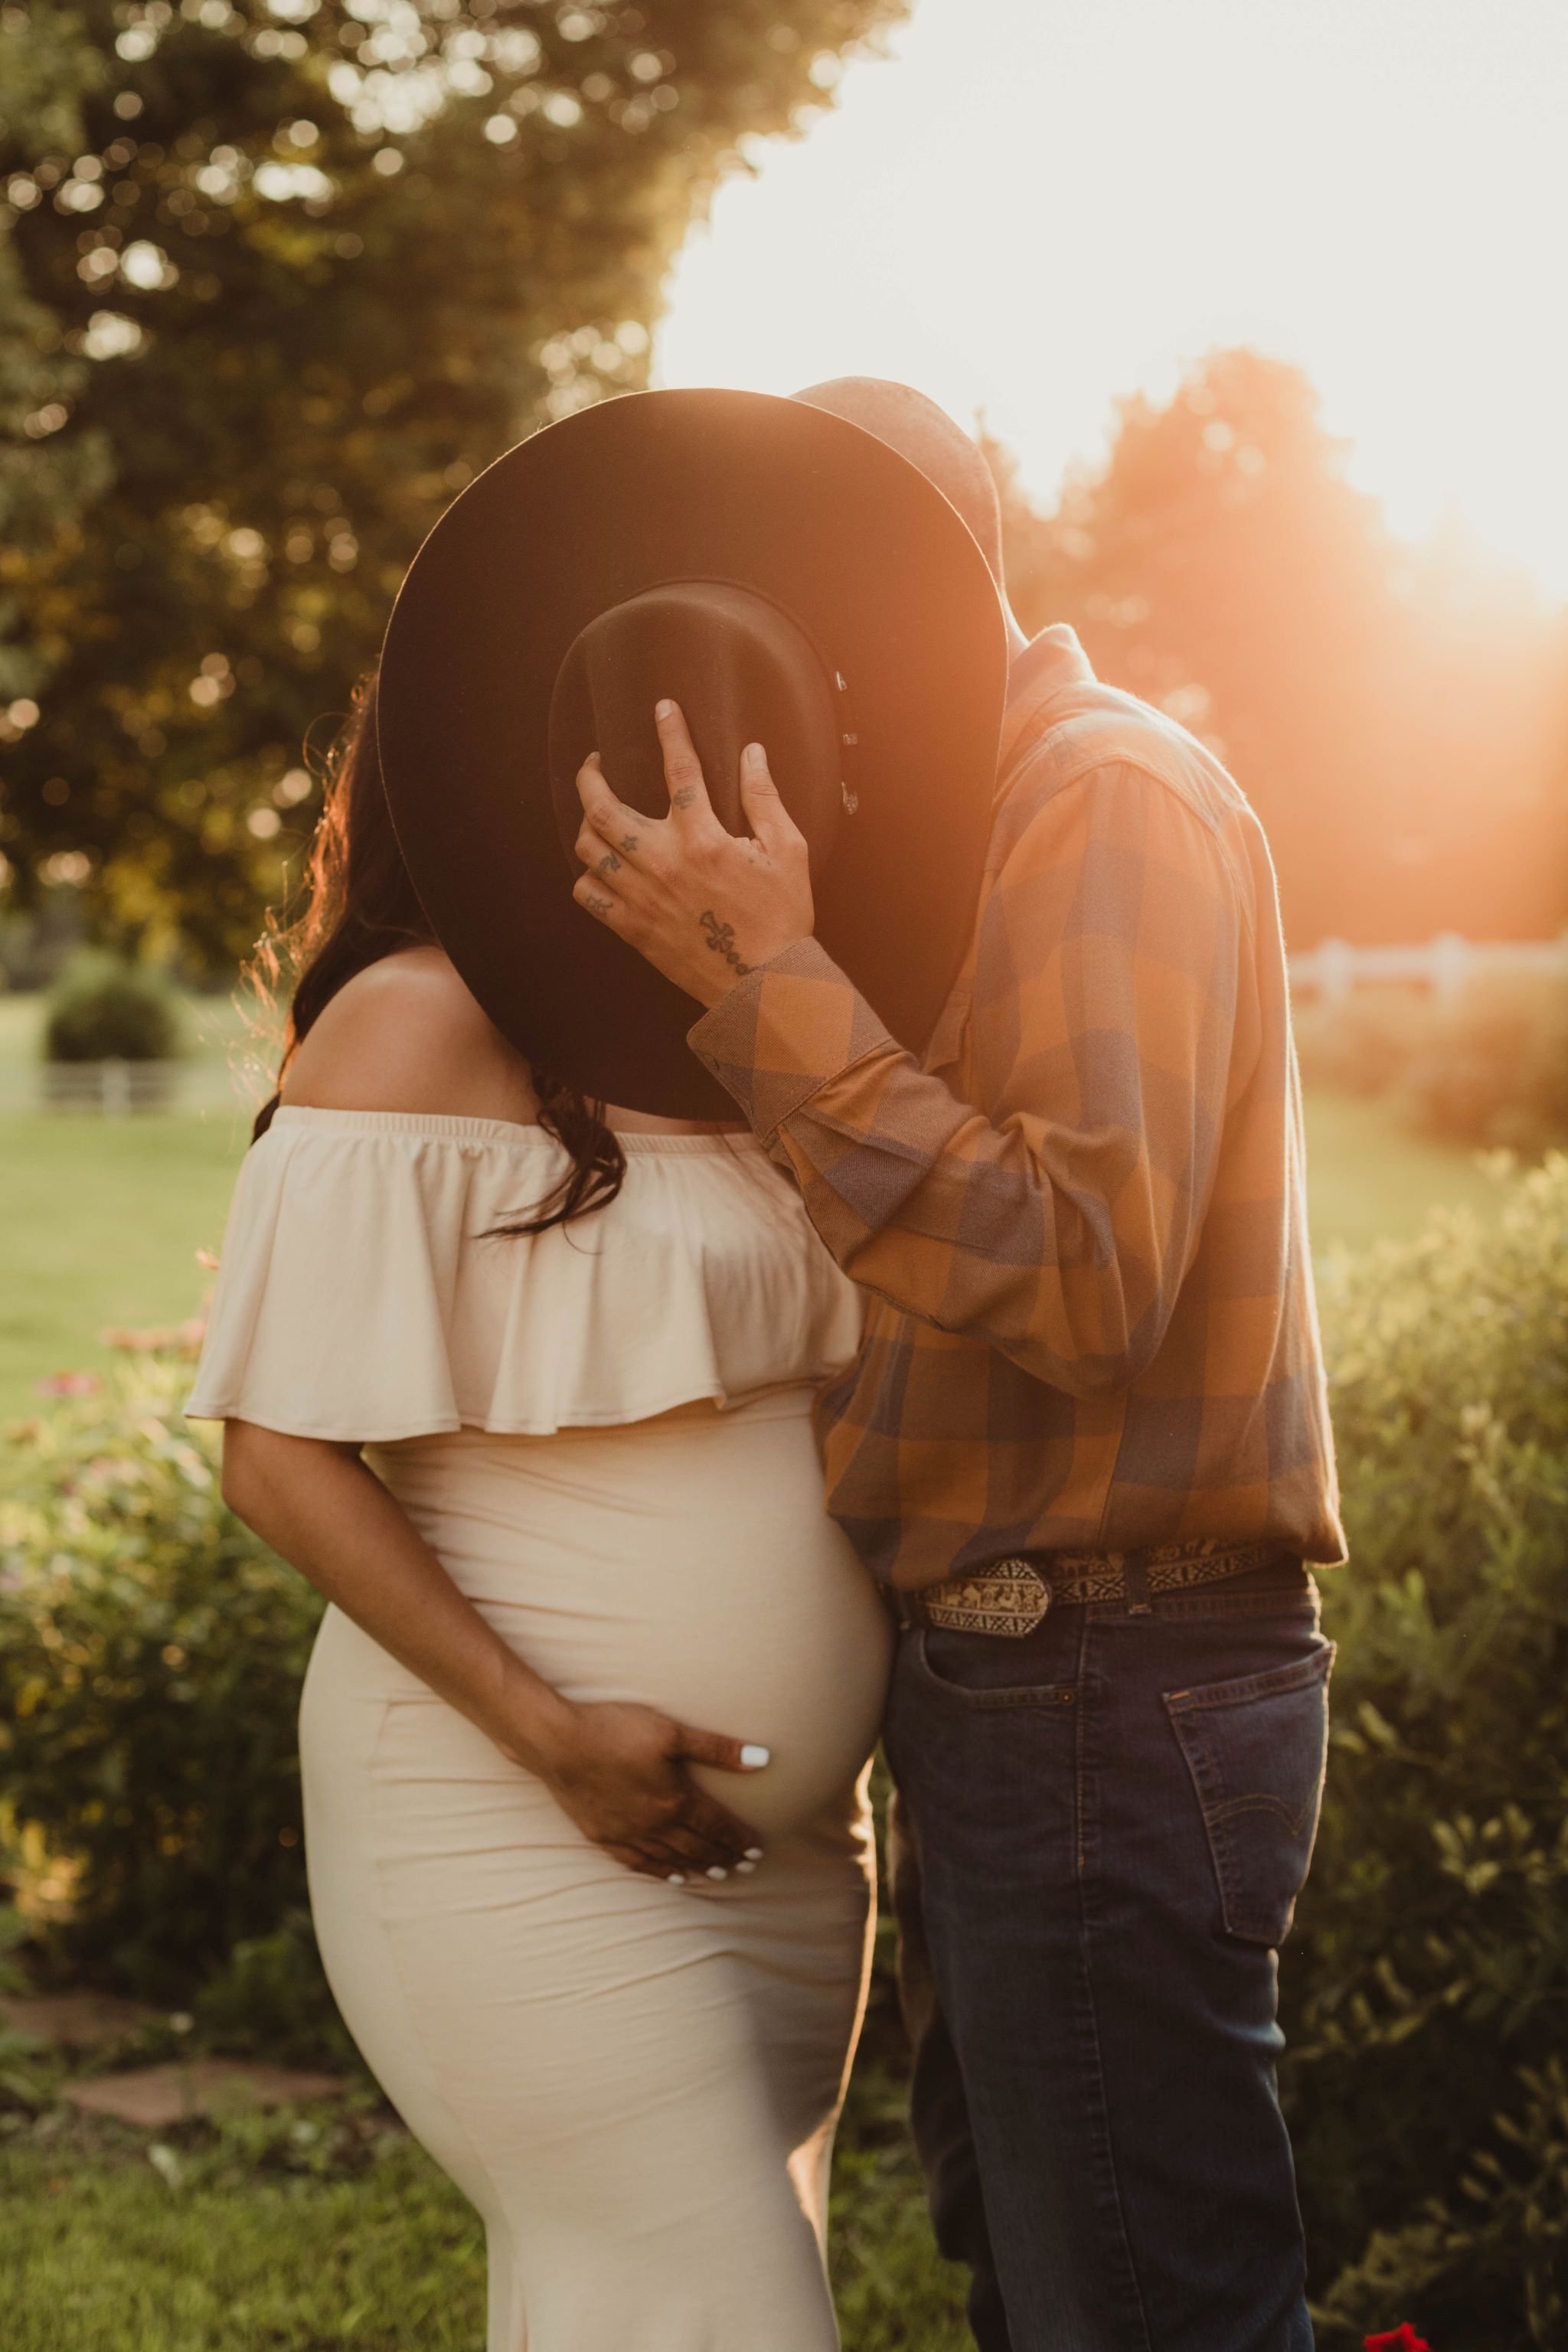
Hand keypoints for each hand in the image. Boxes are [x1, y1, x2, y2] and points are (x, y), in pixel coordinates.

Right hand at [513, 1698, 767, 1881]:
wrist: (558, 1743)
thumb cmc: (615, 1729)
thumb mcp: (672, 1732)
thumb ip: (718, 1749)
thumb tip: (763, 1759)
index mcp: (676, 1800)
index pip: (717, 1826)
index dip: (739, 1839)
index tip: (757, 1850)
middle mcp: (655, 1825)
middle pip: (698, 1847)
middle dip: (724, 1856)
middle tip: (745, 1866)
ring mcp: (627, 1834)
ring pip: (671, 1859)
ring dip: (696, 1866)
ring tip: (716, 1873)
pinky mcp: (602, 1836)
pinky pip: (637, 1863)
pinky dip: (659, 1871)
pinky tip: (670, 1876)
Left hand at [571, 700, 813, 1006]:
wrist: (765, 984)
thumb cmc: (782, 917)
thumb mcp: (789, 851)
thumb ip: (764, 798)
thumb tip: (752, 752)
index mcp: (704, 839)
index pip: (679, 769)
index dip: (669, 731)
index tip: (662, 708)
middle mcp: (664, 863)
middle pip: (603, 807)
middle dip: (590, 776)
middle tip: (594, 764)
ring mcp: (642, 897)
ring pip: (588, 848)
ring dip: (585, 824)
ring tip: (594, 815)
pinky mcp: (632, 928)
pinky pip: (588, 895)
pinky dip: (587, 876)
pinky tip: (599, 867)